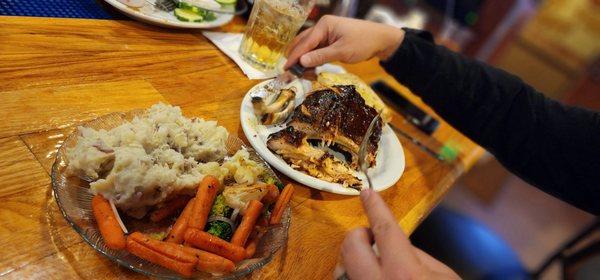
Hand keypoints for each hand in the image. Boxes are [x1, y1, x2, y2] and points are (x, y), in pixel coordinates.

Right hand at [284, 16, 404, 68]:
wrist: (381, 40)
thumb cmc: (363, 43)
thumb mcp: (342, 51)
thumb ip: (321, 56)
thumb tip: (301, 62)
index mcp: (324, 25)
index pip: (305, 42)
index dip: (294, 57)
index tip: (285, 69)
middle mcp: (322, 27)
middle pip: (303, 43)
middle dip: (296, 58)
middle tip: (288, 73)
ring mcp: (326, 34)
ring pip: (309, 48)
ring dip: (304, 60)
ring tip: (300, 74)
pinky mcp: (330, 41)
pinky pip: (317, 51)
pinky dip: (313, 60)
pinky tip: (310, 70)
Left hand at [338, 188, 459, 278]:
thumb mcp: (444, 277)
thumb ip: (417, 255)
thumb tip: (391, 242)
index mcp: (405, 275)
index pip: (385, 230)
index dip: (375, 207)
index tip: (366, 192)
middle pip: (351, 246)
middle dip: (359, 235)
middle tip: (373, 239)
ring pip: (343, 268)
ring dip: (357, 260)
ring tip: (378, 267)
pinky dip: (359, 277)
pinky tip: (377, 278)